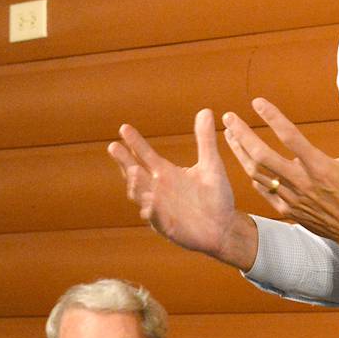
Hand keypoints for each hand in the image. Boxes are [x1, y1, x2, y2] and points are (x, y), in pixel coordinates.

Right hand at [107, 110, 257, 269]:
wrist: (225, 226)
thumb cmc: (216, 196)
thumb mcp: (211, 165)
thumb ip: (205, 140)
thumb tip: (206, 111)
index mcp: (166, 174)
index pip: (146, 155)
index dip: (135, 143)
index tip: (124, 128)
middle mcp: (159, 189)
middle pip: (136, 173)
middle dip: (125, 162)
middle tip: (113, 147)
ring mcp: (160, 208)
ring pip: (142, 196)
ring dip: (137, 185)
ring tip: (134, 172)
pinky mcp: (167, 226)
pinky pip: (156, 218)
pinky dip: (152, 211)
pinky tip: (149, 202)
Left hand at [223, 96, 338, 261]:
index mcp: (319, 166)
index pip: (290, 136)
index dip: (272, 117)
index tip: (257, 102)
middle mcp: (301, 181)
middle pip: (262, 156)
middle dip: (242, 135)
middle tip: (229, 118)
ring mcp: (292, 198)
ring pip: (257, 173)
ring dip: (240, 153)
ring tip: (230, 135)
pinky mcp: (288, 210)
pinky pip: (263, 191)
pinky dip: (253, 175)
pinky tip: (246, 162)